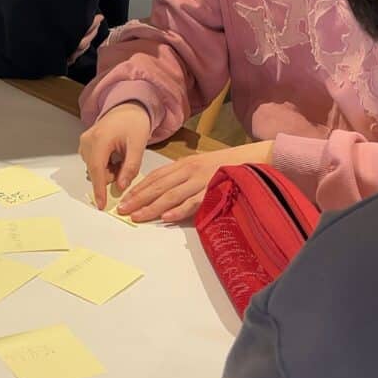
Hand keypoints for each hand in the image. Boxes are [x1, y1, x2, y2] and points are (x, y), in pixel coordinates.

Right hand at [79, 102, 152, 208]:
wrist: (127, 108)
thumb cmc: (134, 123)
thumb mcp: (138, 145)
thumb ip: (130, 167)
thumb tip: (121, 186)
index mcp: (100, 140)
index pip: (98, 170)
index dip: (99, 190)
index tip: (101, 205)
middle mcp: (87, 141)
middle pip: (95, 171)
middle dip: (111, 175)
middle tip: (125, 162)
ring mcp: (83, 142)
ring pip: (94, 168)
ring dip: (108, 170)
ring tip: (120, 157)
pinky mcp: (84, 144)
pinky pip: (92, 162)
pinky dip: (104, 165)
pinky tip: (113, 155)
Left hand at [116, 140, 274, 223]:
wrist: (256, 159)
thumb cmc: (226, 165)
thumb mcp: (200, 166)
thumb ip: (183, 176)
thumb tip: (163, 192)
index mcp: (184, 164)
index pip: (155, 176)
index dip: (138, 188)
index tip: (124, 199)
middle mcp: (189, 170)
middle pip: (158, 186)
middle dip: (138, 199)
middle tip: (122, 210)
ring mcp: (201, 180)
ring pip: (171, 195)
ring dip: (152, 207)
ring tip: (137, 216)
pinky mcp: (214, 190)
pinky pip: (194, 202)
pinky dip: (180, 210)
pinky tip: (167, 218)